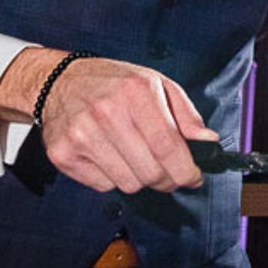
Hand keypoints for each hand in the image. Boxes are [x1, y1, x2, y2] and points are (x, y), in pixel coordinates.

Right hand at [23, 54, 212, 192]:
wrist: (59, 81)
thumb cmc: (114, 83)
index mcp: (136, 92)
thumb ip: (186, 115)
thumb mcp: (157, 84)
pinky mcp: (63, 155)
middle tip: (167, 171)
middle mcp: (106, 113)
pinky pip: (103, 186)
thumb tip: (208, 142)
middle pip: (150, 173)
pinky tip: (108, 155)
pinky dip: (112, 178)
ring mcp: (81, 136)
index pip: (168, 147)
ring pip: (128, 184)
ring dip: (138, 177)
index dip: (186, 171)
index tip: (194, 178)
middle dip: (166, 179)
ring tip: (134, 156)